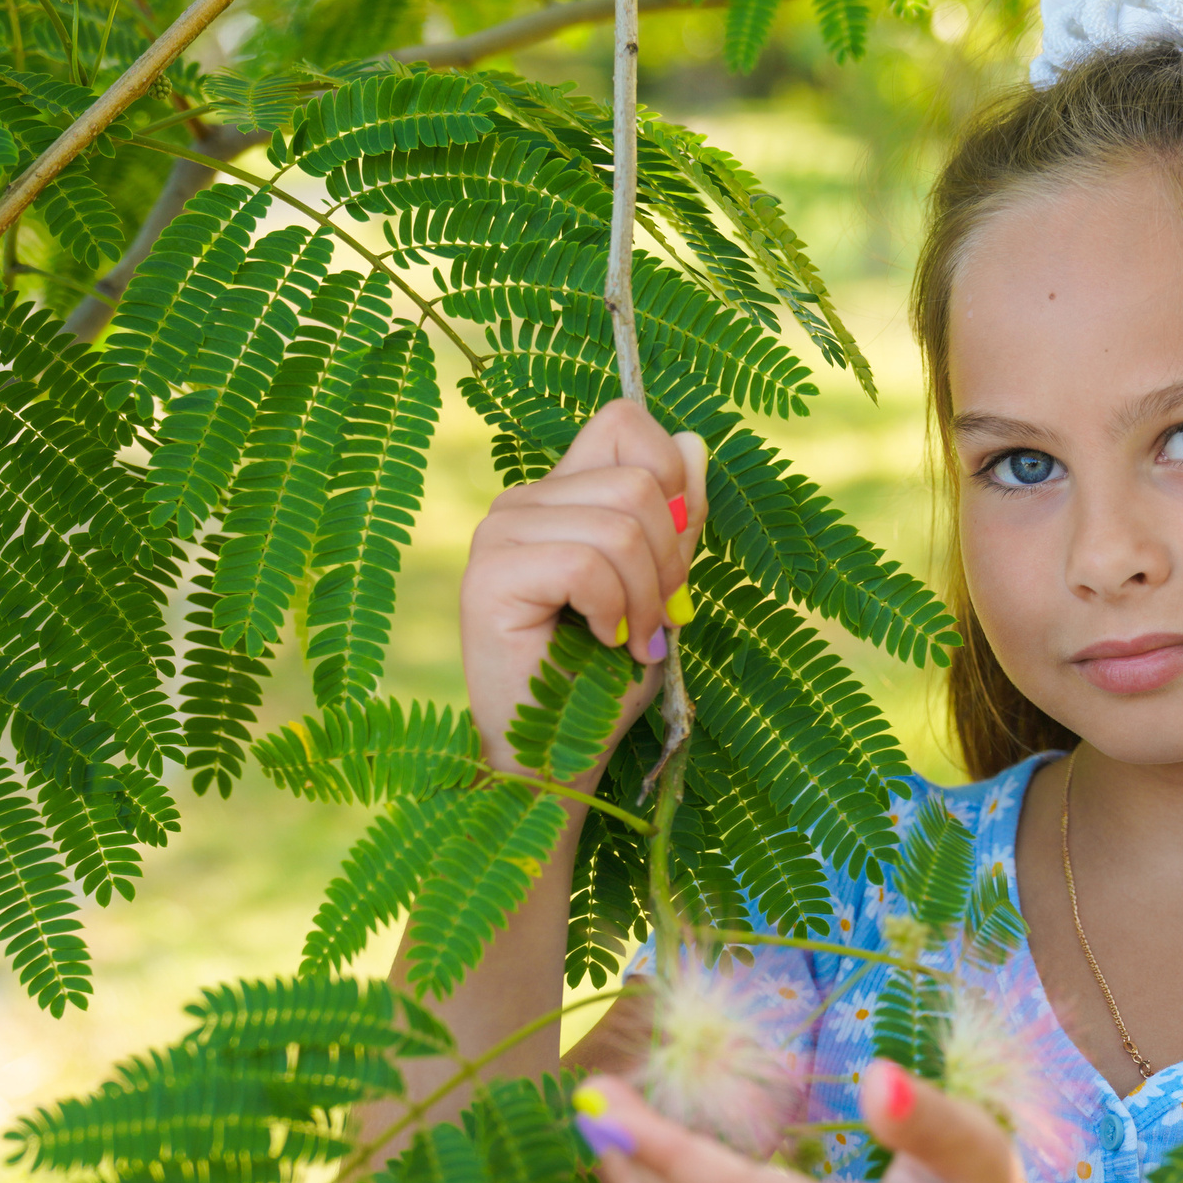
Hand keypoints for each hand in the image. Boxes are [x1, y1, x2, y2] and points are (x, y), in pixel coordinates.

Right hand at [460, 400, 706, 773]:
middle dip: (671, 560)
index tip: (674, 556)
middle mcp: (522, 503)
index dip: (672, 478)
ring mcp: (498, 534)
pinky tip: (601, 642)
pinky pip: (586, 564)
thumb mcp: (661, 591)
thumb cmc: (603, 683)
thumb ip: (677, 522)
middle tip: (656, 621)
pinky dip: (614, 612)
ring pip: (618, 524)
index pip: (625, 423)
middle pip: (638, 479)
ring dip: (647, 597)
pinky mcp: (488, 576)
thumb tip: (695, 441)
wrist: (555, 759)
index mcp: (562, 496)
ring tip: (630, 641)